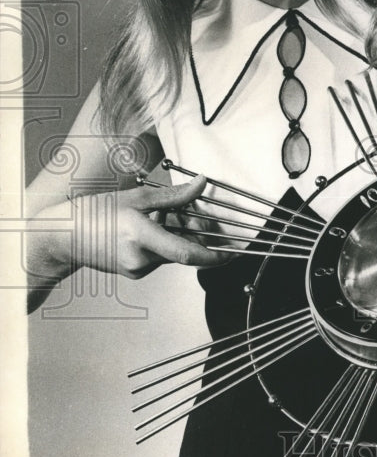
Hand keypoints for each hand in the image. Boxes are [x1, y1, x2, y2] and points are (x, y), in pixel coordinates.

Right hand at [31, 176, 225, 283]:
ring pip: (172, 253)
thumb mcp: (136, 197)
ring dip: (178, 235)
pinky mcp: (134, 272)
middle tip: (193, 214)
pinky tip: (151, 226)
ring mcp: (137, 269)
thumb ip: (173, 195)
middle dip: (195, 234)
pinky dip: (164, 241)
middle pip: (184, 250)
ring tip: (162, 215)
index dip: (215, 255)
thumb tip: (200, 184)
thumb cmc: (93, 213)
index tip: (233, 252)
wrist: (63, 236)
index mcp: (141, 238)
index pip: (188, 254)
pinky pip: (160, 256)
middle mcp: (141, 259)